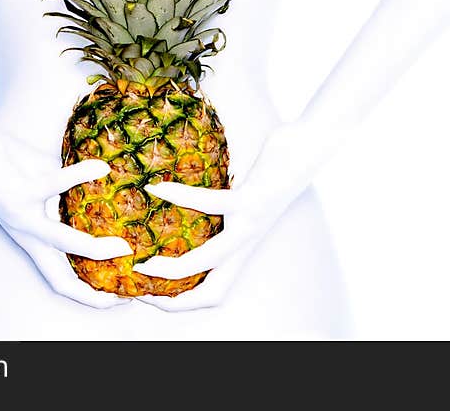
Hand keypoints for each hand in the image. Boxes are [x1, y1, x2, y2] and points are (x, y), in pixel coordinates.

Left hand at [0, 123, 133, 308]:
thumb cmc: (4, 164)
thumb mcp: (37, 187)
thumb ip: (64, 192)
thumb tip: (105, 181)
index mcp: (31, 238)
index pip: (60, 279)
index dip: (88, 297)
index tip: (119, 300)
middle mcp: (26, 234)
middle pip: (60, 278)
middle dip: (94, 291)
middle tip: (127, 289)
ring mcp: (21, 216)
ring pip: (60, 242)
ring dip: (93, 249)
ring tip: (122, 245)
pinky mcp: (18, 193)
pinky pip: (54, 184)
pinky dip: (80, 175)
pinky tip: (102, 167)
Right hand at [133, 119, 348, 310]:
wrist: (309, 147)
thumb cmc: (274, 168)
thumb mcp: (243, 195)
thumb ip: (222, 204)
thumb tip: (189, 196)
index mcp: (244, 246)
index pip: (214, 291)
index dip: (183, 302)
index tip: (149, 294)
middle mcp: (247, 243)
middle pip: (211, 291)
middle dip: (171, 297)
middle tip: (140, 285)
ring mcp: (250, 223)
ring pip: (208, 261)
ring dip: (173, 269)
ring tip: (143, 261)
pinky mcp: (251, 199)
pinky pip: (210, 203)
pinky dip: (180, 197)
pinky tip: (159, 188)